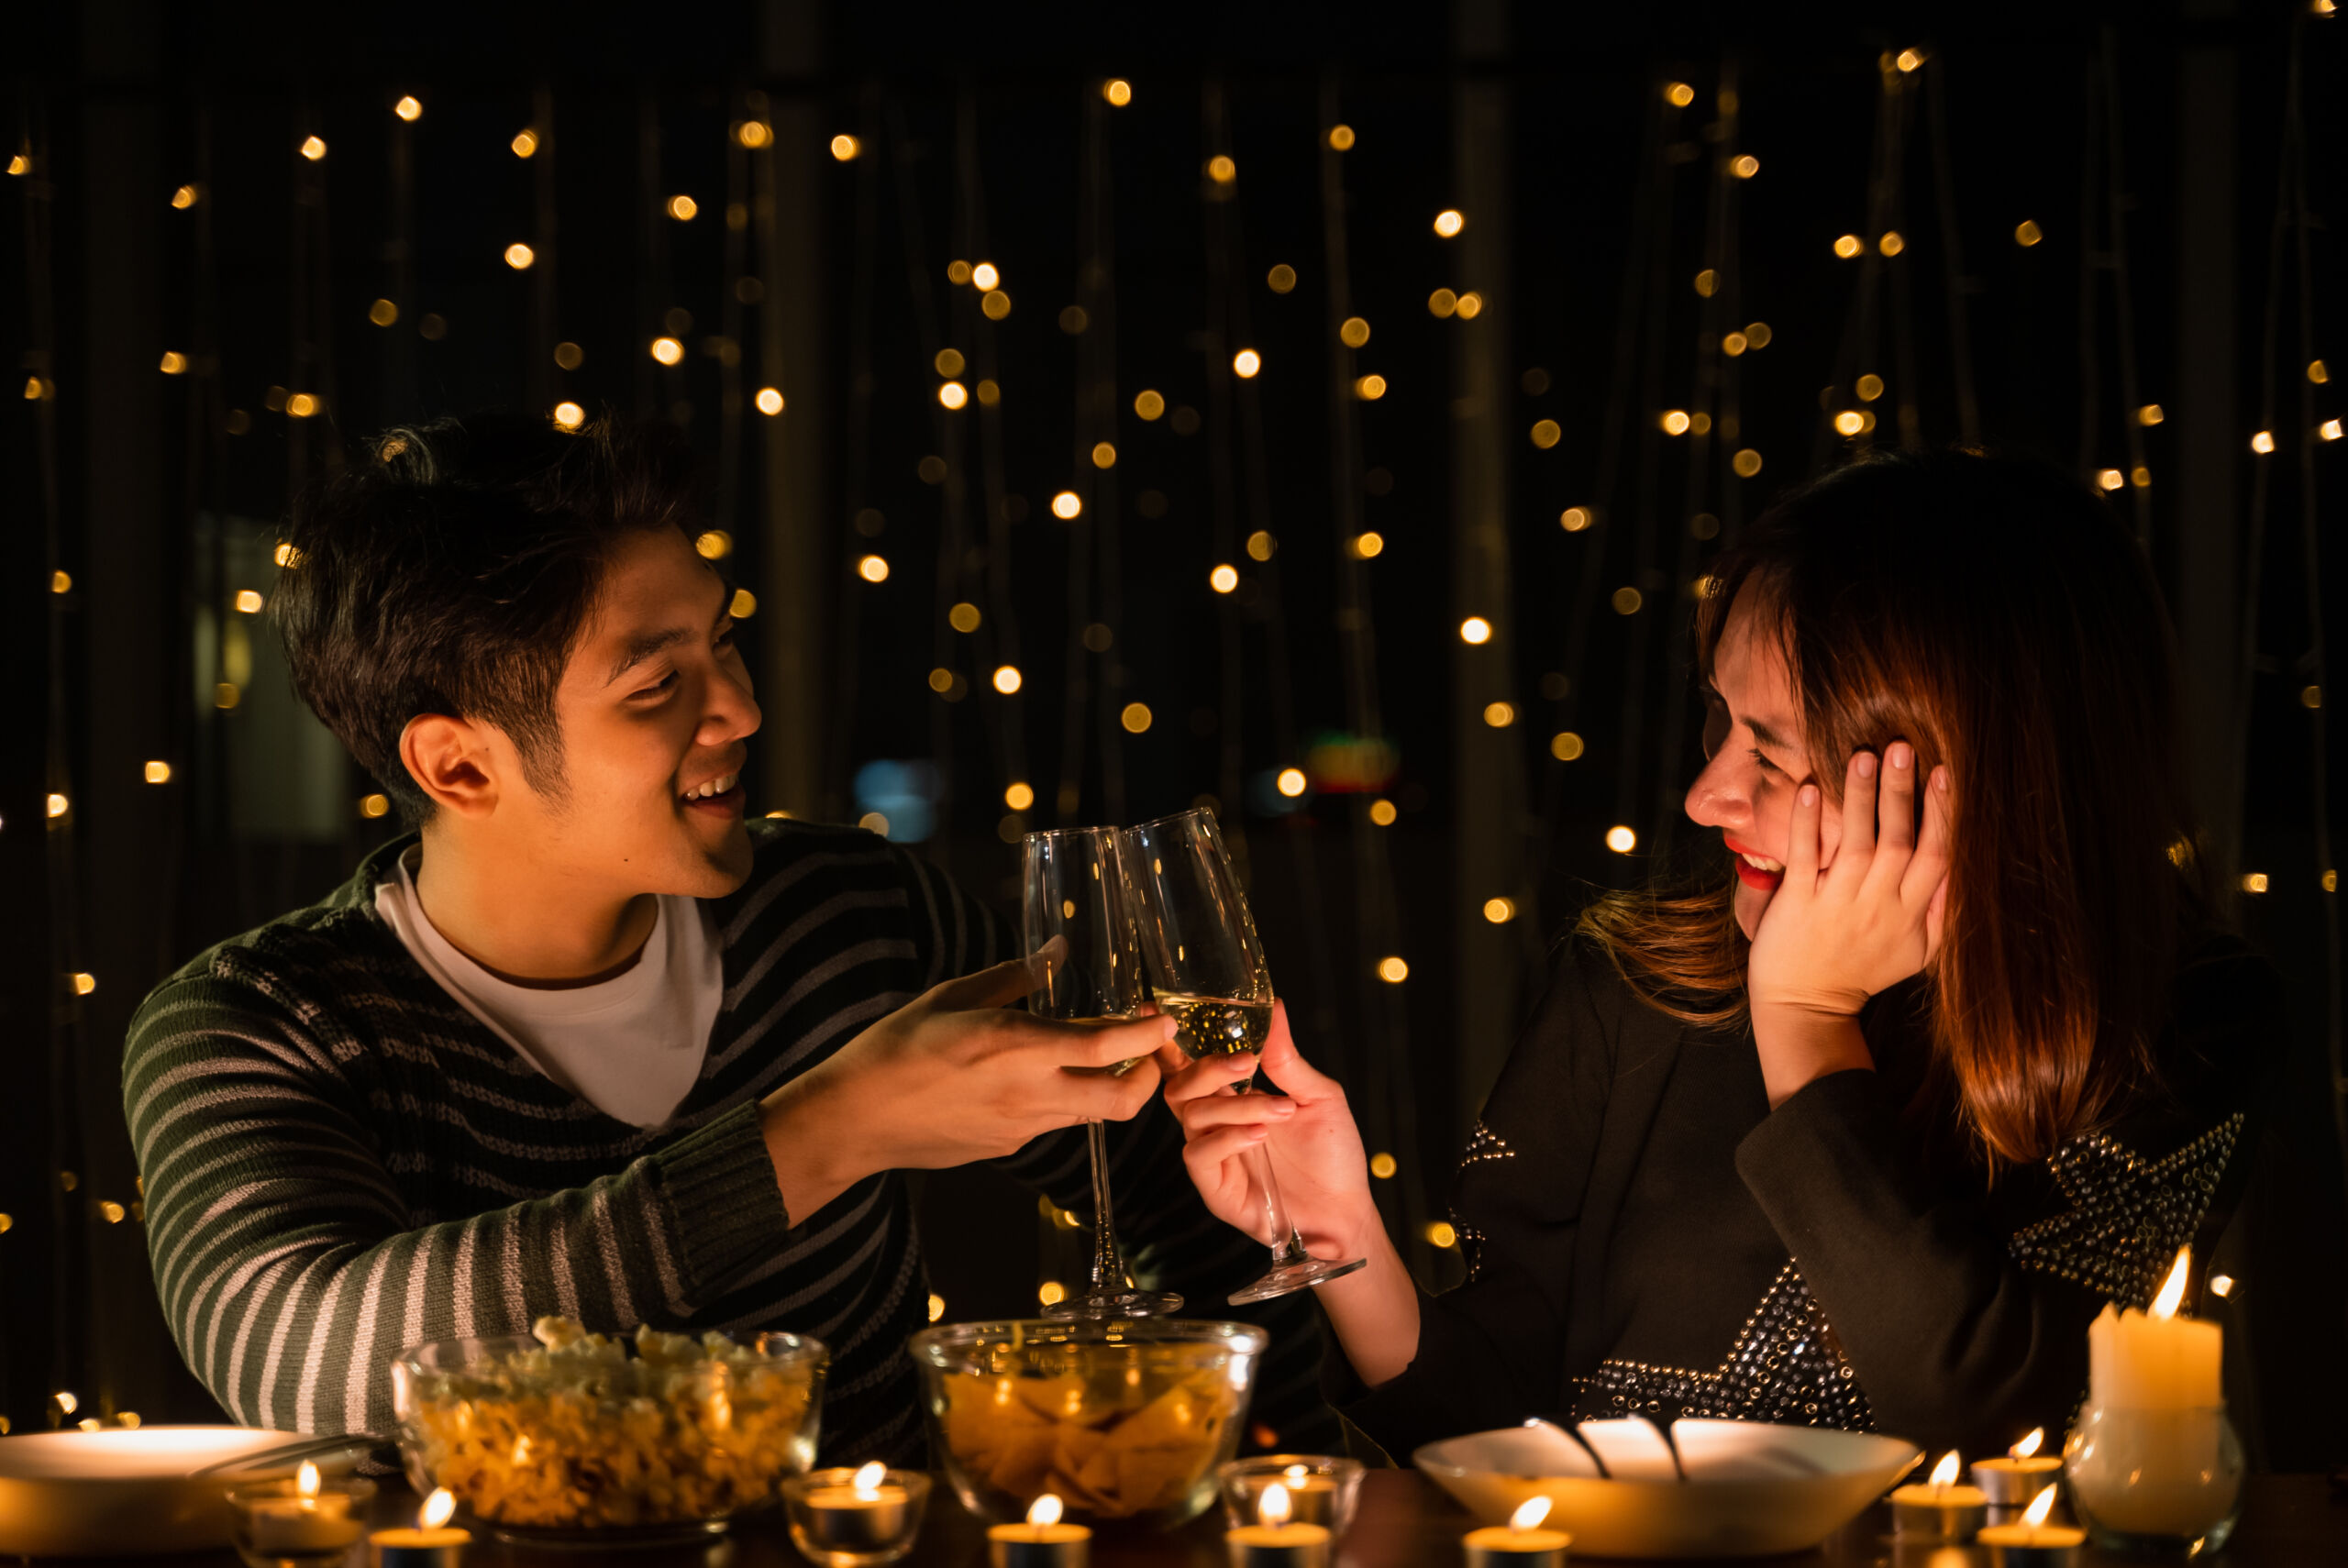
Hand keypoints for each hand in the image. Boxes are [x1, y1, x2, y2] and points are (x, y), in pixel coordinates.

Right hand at [759, 950, 1172, 1220]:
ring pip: (1090, 1115)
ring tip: (1092, 1059)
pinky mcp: (1007, 1148)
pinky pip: (1051, 1124)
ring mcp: (1022, 1128)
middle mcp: (1030, 1093)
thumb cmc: (896, 1047)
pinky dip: (1060, 1102)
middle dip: (1149, 1078)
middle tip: (1145, 1053)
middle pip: (1122, 1101)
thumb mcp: (953, 996)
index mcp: (1018, 1046)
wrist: (855, 1119)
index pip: (1108, 1045)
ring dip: (1105, 1089)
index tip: (1162, 1019)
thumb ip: (1015, 976)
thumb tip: (1058, 951)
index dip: (1148, 1034)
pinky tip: (1032, 1081)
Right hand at [1158, 1002, 1375, 1254]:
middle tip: (1248, 1063)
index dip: (1172, 1044)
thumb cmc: (1332, 1154)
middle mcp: (1216, 1124)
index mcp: (1233, 1096)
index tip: (1169, 1017)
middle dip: (1207, 1068)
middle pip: (1178, 1085)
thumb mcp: (1318, 1096)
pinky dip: (1227, 1137)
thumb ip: (1287, 1058)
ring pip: (1191, 1115)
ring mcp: (1212, 1156)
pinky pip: (1199, 1154)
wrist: (1345, 1210)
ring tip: (1279, 1111)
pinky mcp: (1213, 1187)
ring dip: (1235, 1105)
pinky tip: (1259, 1134)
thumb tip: (1275, 1006)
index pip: (1190, 1065)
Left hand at [1745, 743, 1951, 1103]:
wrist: (1806, 1005)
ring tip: (1863, 756)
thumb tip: (1963, 866)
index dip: (1943, 815)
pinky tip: (1809, 790)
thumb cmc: (1863, 970)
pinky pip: (1804, 859)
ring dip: (1860, 799)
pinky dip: (1808, 825)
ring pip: (1856, 843)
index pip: (1936, 857)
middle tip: (1902, 748)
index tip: (1946, 773)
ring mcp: (1837, 902)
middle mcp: (1879, 904)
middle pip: (1899, 842)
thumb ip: (1943, 911)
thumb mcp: (1920, 952)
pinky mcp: (1798, 903)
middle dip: (1902, 794)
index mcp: (1911, 913)